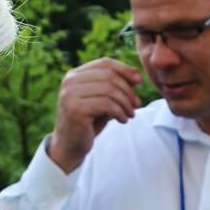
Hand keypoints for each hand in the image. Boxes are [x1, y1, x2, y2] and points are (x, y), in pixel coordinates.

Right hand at [49, 58, 143, 172]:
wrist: (70, 146)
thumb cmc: (89, 122)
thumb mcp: (104, 100)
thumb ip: (116, 87)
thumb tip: (137, 75)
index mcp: (74, 75)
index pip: (105, 63)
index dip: (125, 69)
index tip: (139, 81)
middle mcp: (70, 82)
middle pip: (109, 76)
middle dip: (127, 90)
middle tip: (137, 104)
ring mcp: (70, 95)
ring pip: (109, 90)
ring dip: (125, 103)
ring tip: (131, 114)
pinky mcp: (75, 109)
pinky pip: (106, 104)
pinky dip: (119, 112)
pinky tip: (123, 120)